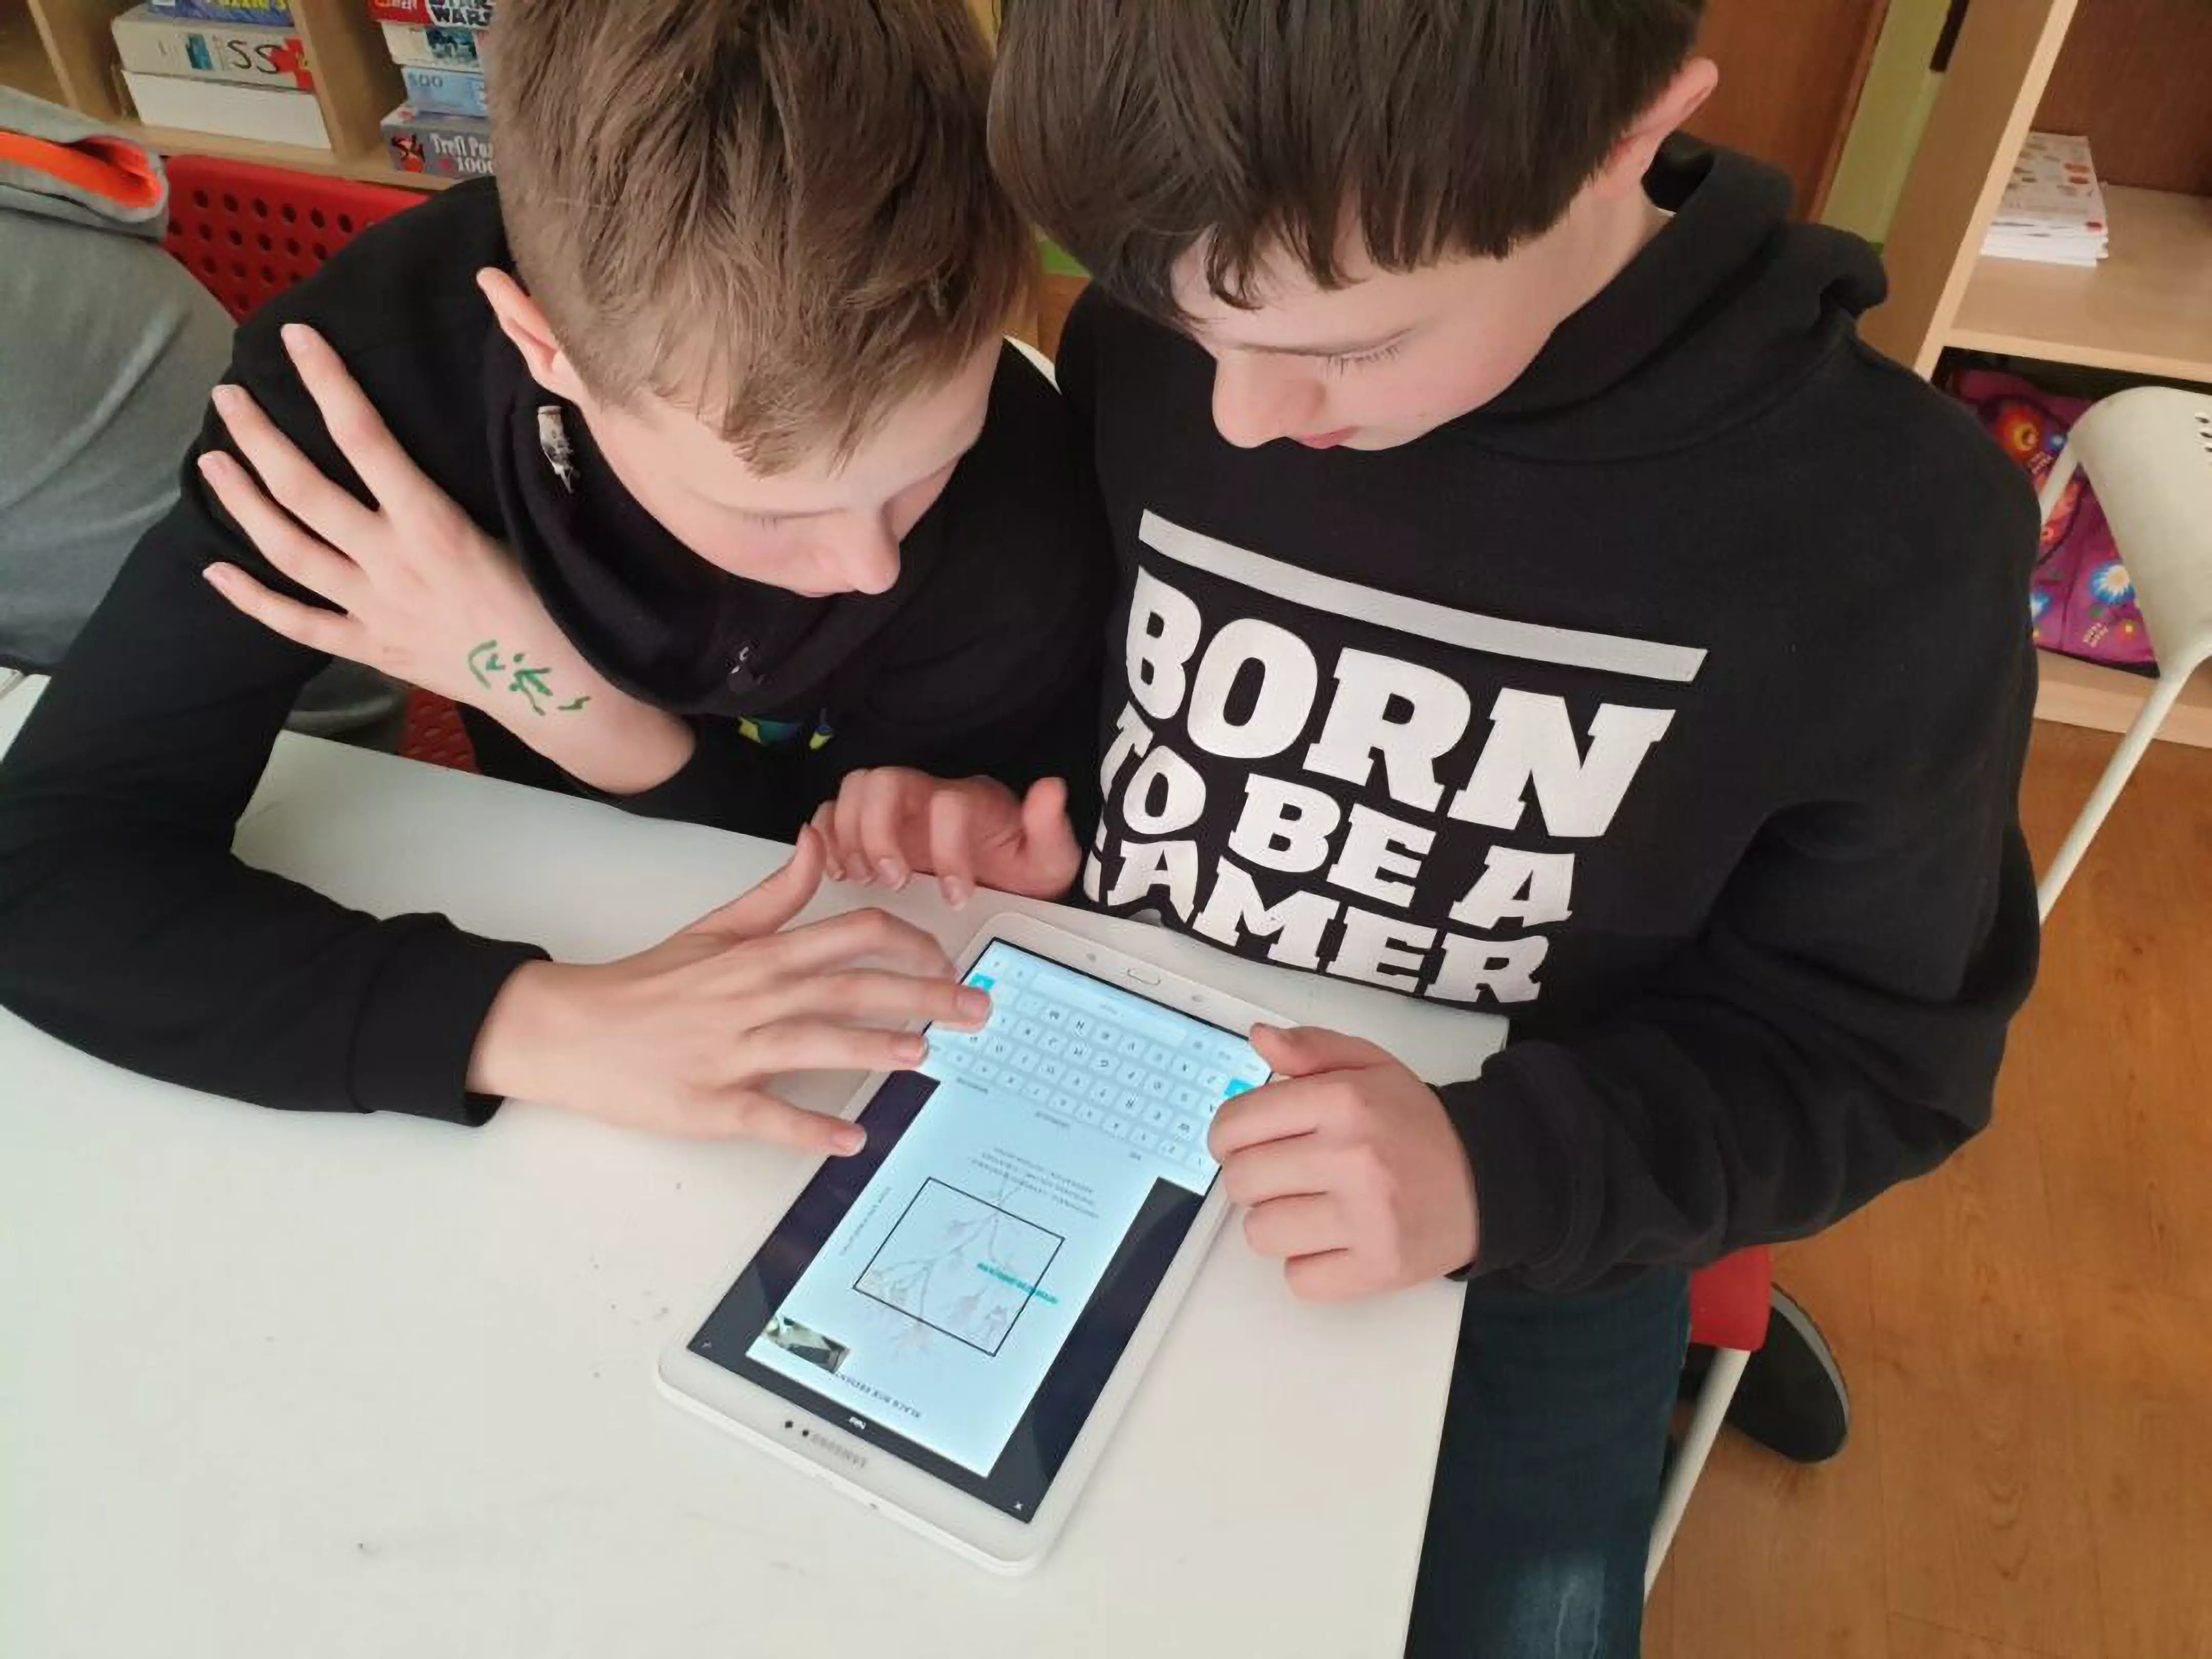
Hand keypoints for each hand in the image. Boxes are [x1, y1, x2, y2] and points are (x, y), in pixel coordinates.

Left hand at [197, 323, 691, 792]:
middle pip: (304, 491)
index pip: (364, 438)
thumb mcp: (521, 526)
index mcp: (433, 524)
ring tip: (212, 462)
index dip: (326, 383)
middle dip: (260, 438)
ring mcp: (374, 608)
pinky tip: (216, 569)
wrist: (561, 688)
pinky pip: (298, 623)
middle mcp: (391, 562)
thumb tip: (465, 423)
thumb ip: (479, 483)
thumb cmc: (555, 602)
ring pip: (288, 550)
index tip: (296, 339)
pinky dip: (253, 599)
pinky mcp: (372, 648)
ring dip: (244, 503)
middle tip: (228, 399)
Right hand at [471, 827, 989, 1151]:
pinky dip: (810, 1130)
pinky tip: (851, 1138)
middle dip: (922, 996)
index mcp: (761, 955)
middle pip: (851, 986)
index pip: (853, 933)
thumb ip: (775, 894)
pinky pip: (767, 1117)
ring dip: (873, 1049)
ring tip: (924, 1056)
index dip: (910, 942)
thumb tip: (816, 842)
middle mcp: (754, 998)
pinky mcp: (709, 1104)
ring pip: (814, 1043)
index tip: (945, 960)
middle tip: (977, 1011)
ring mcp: (731, 1052)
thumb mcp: (714, 927)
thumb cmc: (648, 984)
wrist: (569, 1030)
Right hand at [808, 769, 1080, 906]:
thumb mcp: (1049, 856)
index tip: (957, 896)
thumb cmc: (1021, 867)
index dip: (948, 849)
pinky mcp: (871, 828)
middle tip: (892, 881)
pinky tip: (840, 875)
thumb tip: (1050, 789)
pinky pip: (832, 814)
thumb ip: (1049, 827)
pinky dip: (826, 839)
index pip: (948, 804)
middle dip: (879, 831)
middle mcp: (927, 796)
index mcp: (971, 802)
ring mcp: (896, 810)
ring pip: (854, 790)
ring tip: (863, 880)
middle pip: (885, 780)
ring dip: (848, 836)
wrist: (1007, 878)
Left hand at [1211, 1025, 1479, 1300]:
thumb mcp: (1369, 1066)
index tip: (1243, 1143)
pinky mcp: (1378, 1267)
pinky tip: (1336, 1240)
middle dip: (1252, 1179)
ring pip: (1261, 1234)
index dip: (1226, 1137)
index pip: (1235, 1125)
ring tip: (1312, 1207)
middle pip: (1241, 1181)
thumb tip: (1259, 1037)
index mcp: (1343, 1100)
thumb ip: (1310, 1048)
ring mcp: (1366, 1217)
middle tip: (1284, 1175)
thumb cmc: (1416, 1125)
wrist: (1489, 1179)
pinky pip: (1298, 1279)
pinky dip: (1309, 1265)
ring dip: (1277, 1224)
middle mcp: (1353, 1156)